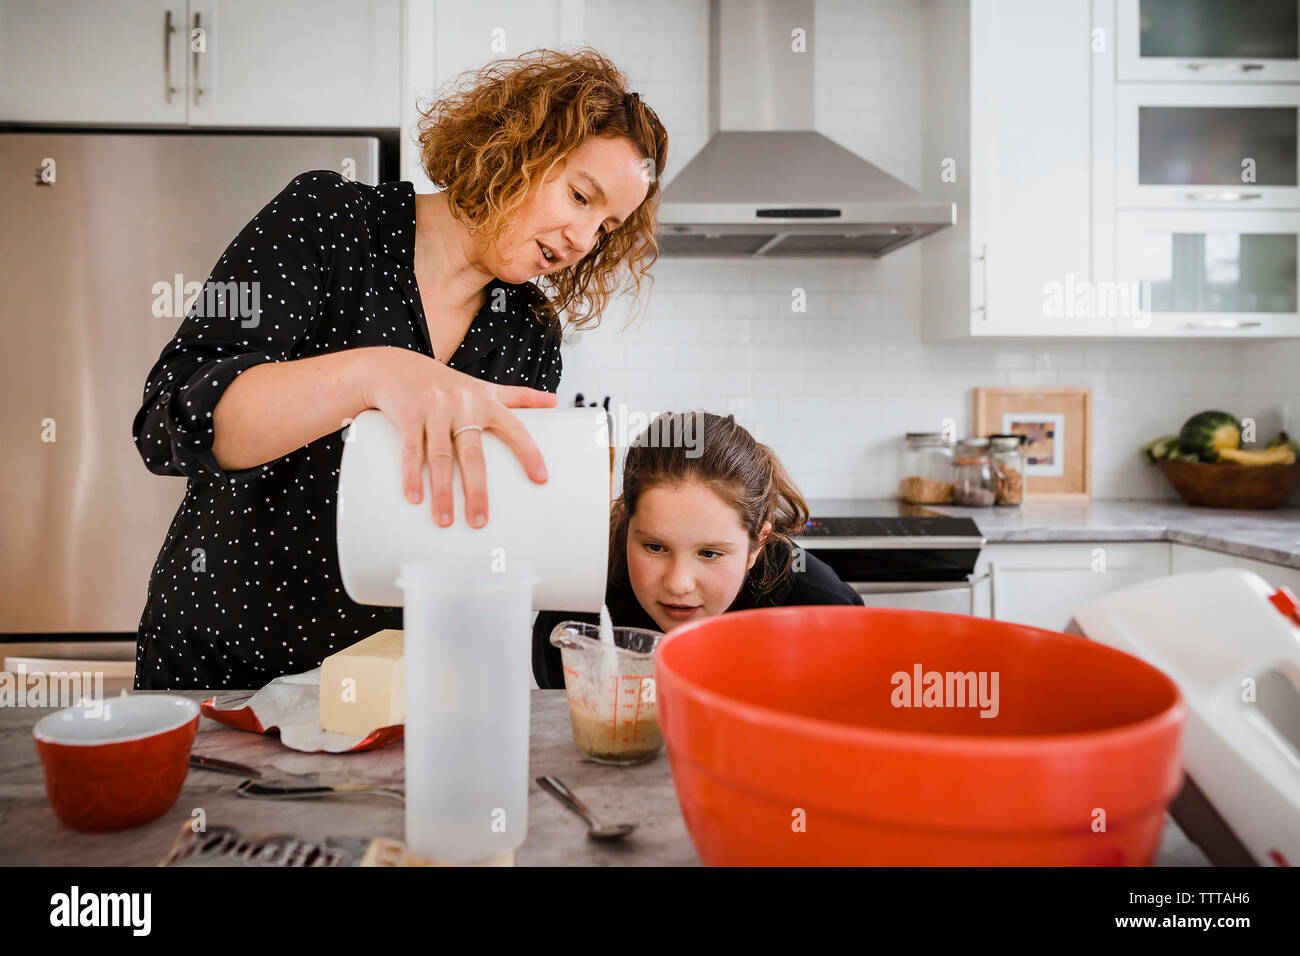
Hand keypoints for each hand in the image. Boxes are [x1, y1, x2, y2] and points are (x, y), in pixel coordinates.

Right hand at [358, 346, 556, 526]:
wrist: (392, 365)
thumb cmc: (445, 383)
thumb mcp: (483, 387)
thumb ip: (518, 396)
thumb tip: (555, 401)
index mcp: (485, 402)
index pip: (514, 428)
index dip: (528, 453)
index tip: (540, 480)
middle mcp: (462, 404)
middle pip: (473, 454)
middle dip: (477, 490)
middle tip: (479, 522)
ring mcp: (433, 409)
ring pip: (440, 457)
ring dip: (442, 492)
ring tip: (445, 521)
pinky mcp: (407, 413)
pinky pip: (410, 450)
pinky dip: (411, 475)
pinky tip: (414, 499)